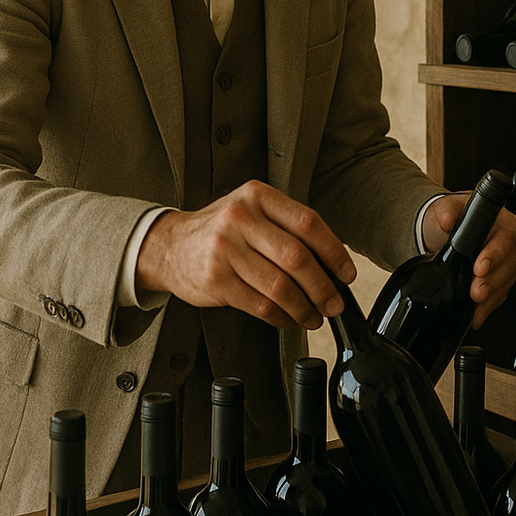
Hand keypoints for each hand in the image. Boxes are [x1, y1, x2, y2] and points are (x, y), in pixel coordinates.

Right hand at [134, 180, 357, 330]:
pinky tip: (290, 319)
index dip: (334, 252)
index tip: (346, 274)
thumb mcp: (251, 211)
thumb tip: (333, 265)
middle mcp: (240, 218)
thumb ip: (287, 227)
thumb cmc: (220, 230)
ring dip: (304, 308)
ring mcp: (225, 249)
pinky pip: (260, 305)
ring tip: (314, 316)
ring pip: (280, 287)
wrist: (169, 245)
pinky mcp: (215, 280)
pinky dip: (282, 318)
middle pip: (297, 258)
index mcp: (257, 195)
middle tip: (334, 304)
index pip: (308, 223)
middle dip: (323, 287)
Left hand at [423, 193, 515, 329]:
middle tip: (477, 292)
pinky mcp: (501, 281)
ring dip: (491, 297)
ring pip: (506, 283)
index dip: (495, 255)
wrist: (443, 234)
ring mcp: (507, 264)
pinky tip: (476, 314)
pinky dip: (487, 307)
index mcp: (503, 222)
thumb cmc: (452, 218)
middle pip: (510, 265)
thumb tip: (446, 220)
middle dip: (492, 281)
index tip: (479, 268)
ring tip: (476, 304)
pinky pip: (499, 296)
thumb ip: (447, 211)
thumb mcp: (446, 208)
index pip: (506, 238)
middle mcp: (510, 243)